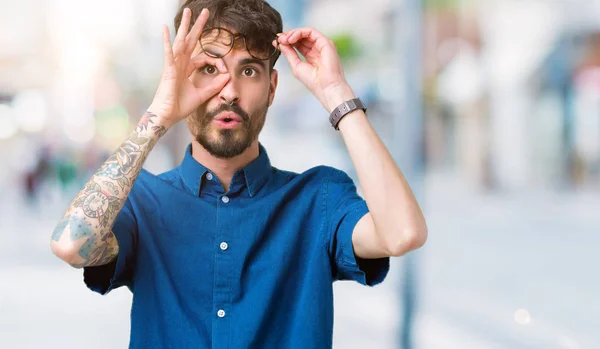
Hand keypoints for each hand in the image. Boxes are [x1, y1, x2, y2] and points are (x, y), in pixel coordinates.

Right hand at [148, 8, 229, 127]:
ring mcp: (173, 66)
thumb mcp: (202, 95)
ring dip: (184, 26)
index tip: (224, 71)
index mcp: (186, 70)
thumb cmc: (180, 107)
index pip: (202, 58)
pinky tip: (166, 28)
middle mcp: (179, 65)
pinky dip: (167, 40)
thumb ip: (214, 86)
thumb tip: (228, 77)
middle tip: (205, 12)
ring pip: (180, 41)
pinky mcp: (168, 70)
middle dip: (197, 27)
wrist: (167, 116)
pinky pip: (168, 52)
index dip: (215, 61)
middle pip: (190, 41)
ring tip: (187, 11)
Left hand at [276, 27, 354, 112]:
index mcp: (311, 56)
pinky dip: (299, 33)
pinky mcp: (325, 42)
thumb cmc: (313, 81)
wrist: (326, 88)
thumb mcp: (296, 65)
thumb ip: (289, 53)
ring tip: (284, 39)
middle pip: (301, 36)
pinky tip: (291, 39)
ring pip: (305, 32)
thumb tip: (279, 43)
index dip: (287, 41)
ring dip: (292, 33)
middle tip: (279, 40)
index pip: (298, 43)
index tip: (276, 42)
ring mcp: (322, 44)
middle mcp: (317, 49)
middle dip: (288, 36)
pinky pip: (311, 31)